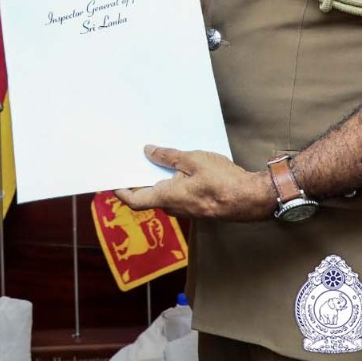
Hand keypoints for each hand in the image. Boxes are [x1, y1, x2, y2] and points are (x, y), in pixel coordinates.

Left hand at [114, 145, 276, 220]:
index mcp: (168, 197)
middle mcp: (174, 207)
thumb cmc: (223, 181)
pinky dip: (172, 182)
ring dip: (158, 179)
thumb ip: (168, 157)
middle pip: (149, 196)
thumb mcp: (193, 160)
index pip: (135, 200)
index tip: (111, 181)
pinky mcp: (197, 207)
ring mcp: (186, 209)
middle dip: (140, 179)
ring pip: (164, 195)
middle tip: (133, 159)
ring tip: (155, 157)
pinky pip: (178, 195)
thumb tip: (148, 151)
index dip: (120, 191)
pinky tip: (178, 167)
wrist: (250, 198)